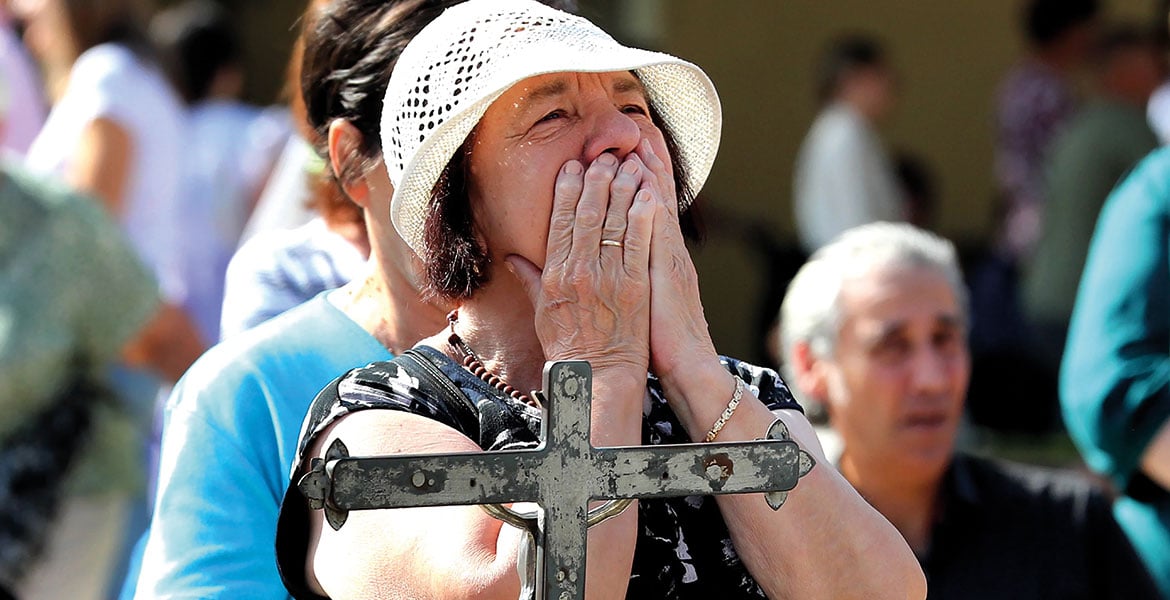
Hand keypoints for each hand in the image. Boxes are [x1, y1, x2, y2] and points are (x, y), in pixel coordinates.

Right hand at [507, 153, 655, 375]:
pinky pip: (639, 244)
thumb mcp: (541, 312)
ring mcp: (608, 278)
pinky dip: (643, 216)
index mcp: (555, 275)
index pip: (561, 222)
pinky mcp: (635, 286)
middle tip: (605, 155)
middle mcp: (579, 272)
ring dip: (623, 189)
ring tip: (630, 164)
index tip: (574, 167)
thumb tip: (512, 256)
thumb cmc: (570, 347)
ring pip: (615, 223)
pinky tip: (648, 194)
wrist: (599, 377)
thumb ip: (530, 279)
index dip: (568, 191)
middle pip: (588, 215)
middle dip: (597, 180)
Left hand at [630, 138, 719, 383]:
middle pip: (656, 195)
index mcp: (657, 257)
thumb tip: (605, 265)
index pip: (647, 208)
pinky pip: (658, 230)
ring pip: (658, 205)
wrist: (688, 366)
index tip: (628, 146)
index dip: (639, 176)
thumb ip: (622, 278)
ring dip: (650, 170)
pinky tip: (646, 180)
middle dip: (647, 160)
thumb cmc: (659, 340)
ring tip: (642, 136)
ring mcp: (669, 258)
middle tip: (637, 123)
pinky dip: (653, 203)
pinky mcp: (668, 271)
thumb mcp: (638, 302)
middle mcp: (666, 251)